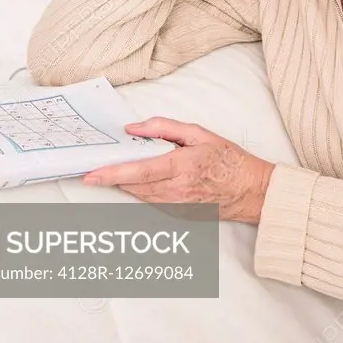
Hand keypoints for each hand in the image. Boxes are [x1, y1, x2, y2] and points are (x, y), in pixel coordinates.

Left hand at [82, 117, 274, 223]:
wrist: (251, 190)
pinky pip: (151, 202)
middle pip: (134, 186)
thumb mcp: (199, 133)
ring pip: (139, 196)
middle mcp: (177, 190)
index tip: (91, 175)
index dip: (112, 174)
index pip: (139, 172)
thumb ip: (165, 127)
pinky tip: (142, 180)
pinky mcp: (178, 215)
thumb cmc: (228, 159)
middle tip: (95, 169)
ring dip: (125, 185)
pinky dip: (142, 191)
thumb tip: (135, 128)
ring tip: (115, 172)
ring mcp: (177, 206)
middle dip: (112, 178)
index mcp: (182, 166)